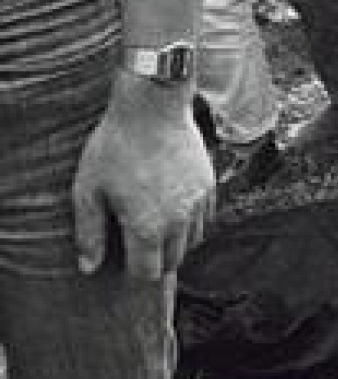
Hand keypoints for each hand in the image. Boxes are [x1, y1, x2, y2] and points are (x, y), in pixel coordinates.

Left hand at [72, 87, 214, 281]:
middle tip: (137, 245)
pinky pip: (204, 218)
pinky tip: (173, 207)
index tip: (124, 263)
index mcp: (147, 227)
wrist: (153, 105)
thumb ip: (89, 232)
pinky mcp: (208, 185)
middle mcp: (178, 221)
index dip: (135, 273)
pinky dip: (190, 221)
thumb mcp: (89, 189)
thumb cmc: (116, 145)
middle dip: (156, 259)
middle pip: (173, 261)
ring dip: (175, 242)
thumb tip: (88, 267)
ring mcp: (198, 203)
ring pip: (192, 241)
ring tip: (155, 226)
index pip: (148, 273)